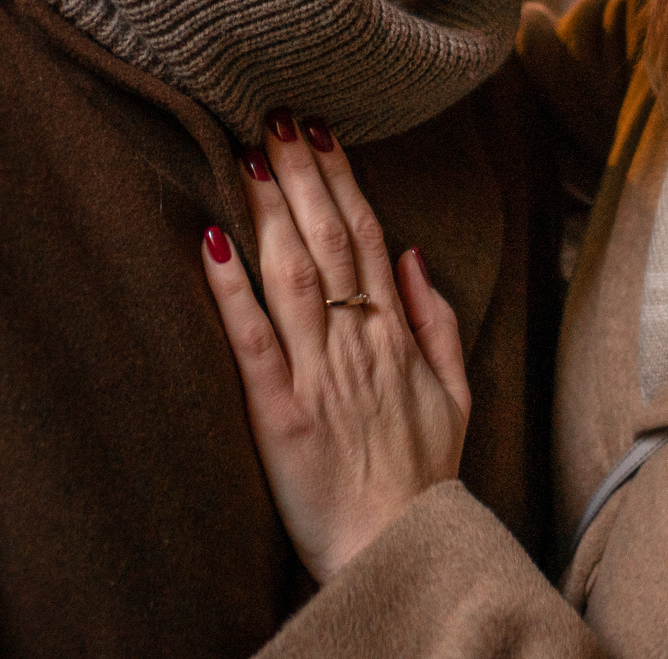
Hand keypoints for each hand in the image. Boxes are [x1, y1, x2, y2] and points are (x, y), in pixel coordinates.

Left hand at [201, 111, 471, 581]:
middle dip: (303, 173)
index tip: (321, 132)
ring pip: (292, 274)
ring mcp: (319, 376)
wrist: (401, 552)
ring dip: (270, 210)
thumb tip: (412, 254)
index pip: (366, 238)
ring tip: (249, 153)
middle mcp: (358, 343)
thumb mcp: (456, 395)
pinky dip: (231, 292)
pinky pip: (253, 342)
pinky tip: (211, 244)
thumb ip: (435, 321)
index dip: (340, 181)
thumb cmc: (424, 481)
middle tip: (276, 113)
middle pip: (328, 240)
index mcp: (395, 336)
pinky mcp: (280, 415)